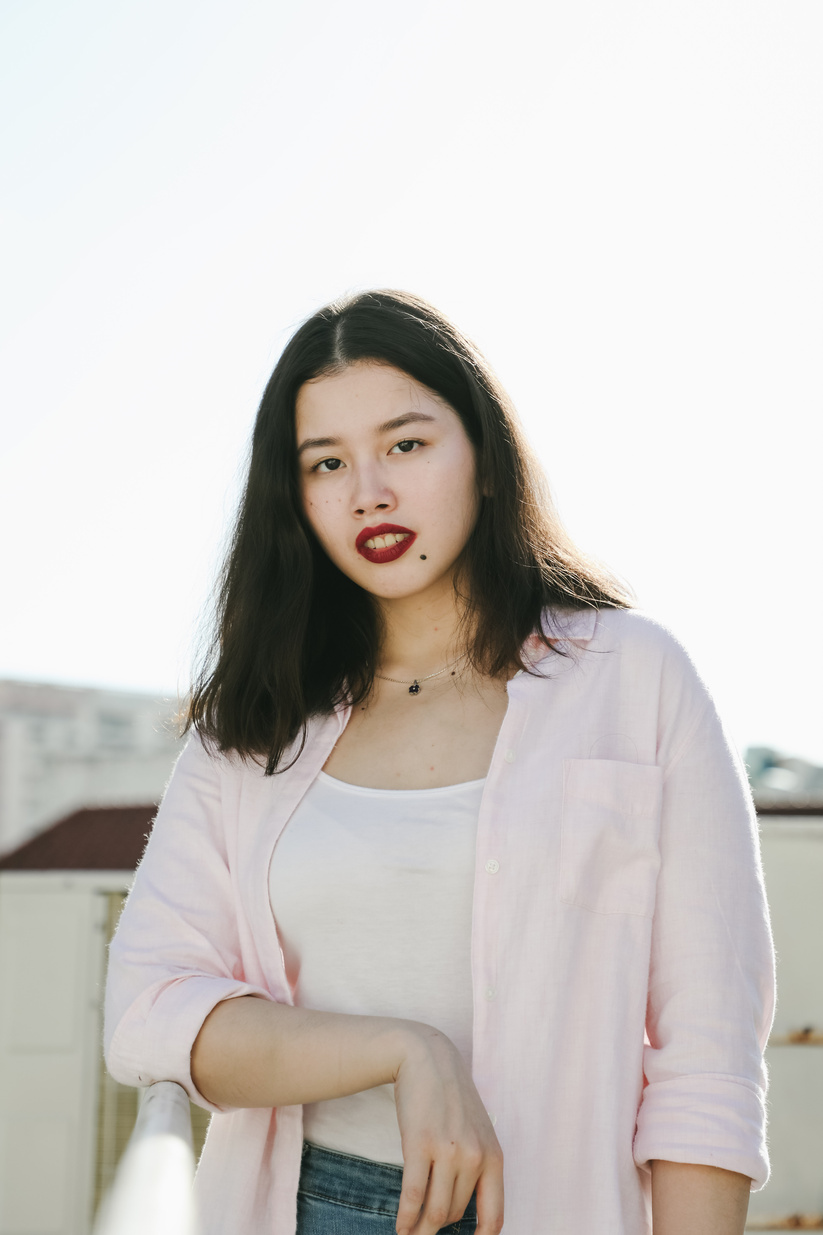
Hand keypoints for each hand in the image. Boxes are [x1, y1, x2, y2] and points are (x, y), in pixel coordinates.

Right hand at [392, 1026, 503, 1234]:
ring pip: (435, 1212)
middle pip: (455, 1215)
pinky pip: (413, 1196)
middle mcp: (474, 1157)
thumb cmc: (451, 1099)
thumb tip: (465, 1212)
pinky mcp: (420, 1145)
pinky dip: (405, 1218)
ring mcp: (448, 1151)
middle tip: (423, 1234)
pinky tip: (400, 1227)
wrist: (427, 1059)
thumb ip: (477, 1167)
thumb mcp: (477, 1131)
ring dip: (419, 1230)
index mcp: (494, 1157)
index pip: (494, 1219)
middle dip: (437, 1228)